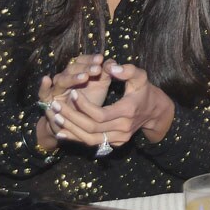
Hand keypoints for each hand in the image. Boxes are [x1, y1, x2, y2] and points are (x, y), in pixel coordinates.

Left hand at [52, 63, 174, 148]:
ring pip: (89, 139)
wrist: (155, 111)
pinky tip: (62, 131)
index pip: (99, 114)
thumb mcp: (140, 76)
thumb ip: (127, 70)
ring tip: (55, 117)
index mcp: (127, 111)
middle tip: (55, 105)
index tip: (72, 92)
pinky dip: (76, 138)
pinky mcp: (115, 143)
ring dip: (71, 129)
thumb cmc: (145, 90)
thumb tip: (110, 66)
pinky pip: (93, 142)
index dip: (83, 106)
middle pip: (91, 128)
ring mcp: (119, 139)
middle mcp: (123, 129)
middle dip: (71, 117)